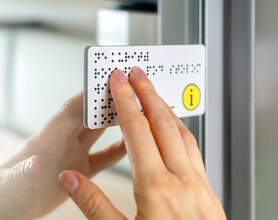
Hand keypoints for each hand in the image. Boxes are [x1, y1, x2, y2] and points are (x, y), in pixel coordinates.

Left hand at [0, 92, 125, 219]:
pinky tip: (132, 143)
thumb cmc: (4, 194)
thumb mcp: (8, 187)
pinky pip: (105, 157)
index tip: (106, 81)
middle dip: (107, 99)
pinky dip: (119, 149)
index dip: (88, 96)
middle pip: (89, 114)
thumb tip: (35, 164)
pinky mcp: (80, 170)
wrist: (8, 206)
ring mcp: (73, 154)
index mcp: (46, 140)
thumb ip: (21, 175)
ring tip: (135, 106)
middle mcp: (63, 142)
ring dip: (115, 118)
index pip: (70, 111)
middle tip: (128, 86)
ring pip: (99, 130)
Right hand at [60, 68, 225, 219]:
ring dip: (165, 109)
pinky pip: (193, 150)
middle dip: (147, 93)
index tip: (119, 80)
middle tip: (137, 72)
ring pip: (182, 133)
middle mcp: (181, 179)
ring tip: (153, 93)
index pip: (137, 130)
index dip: (126, 101)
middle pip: (162, 123)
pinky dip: (180, 131)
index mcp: (156, 187)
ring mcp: (199, 184)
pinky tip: (174, 129)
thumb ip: (93, 205)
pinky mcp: (208, 191)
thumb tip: (69, 179)